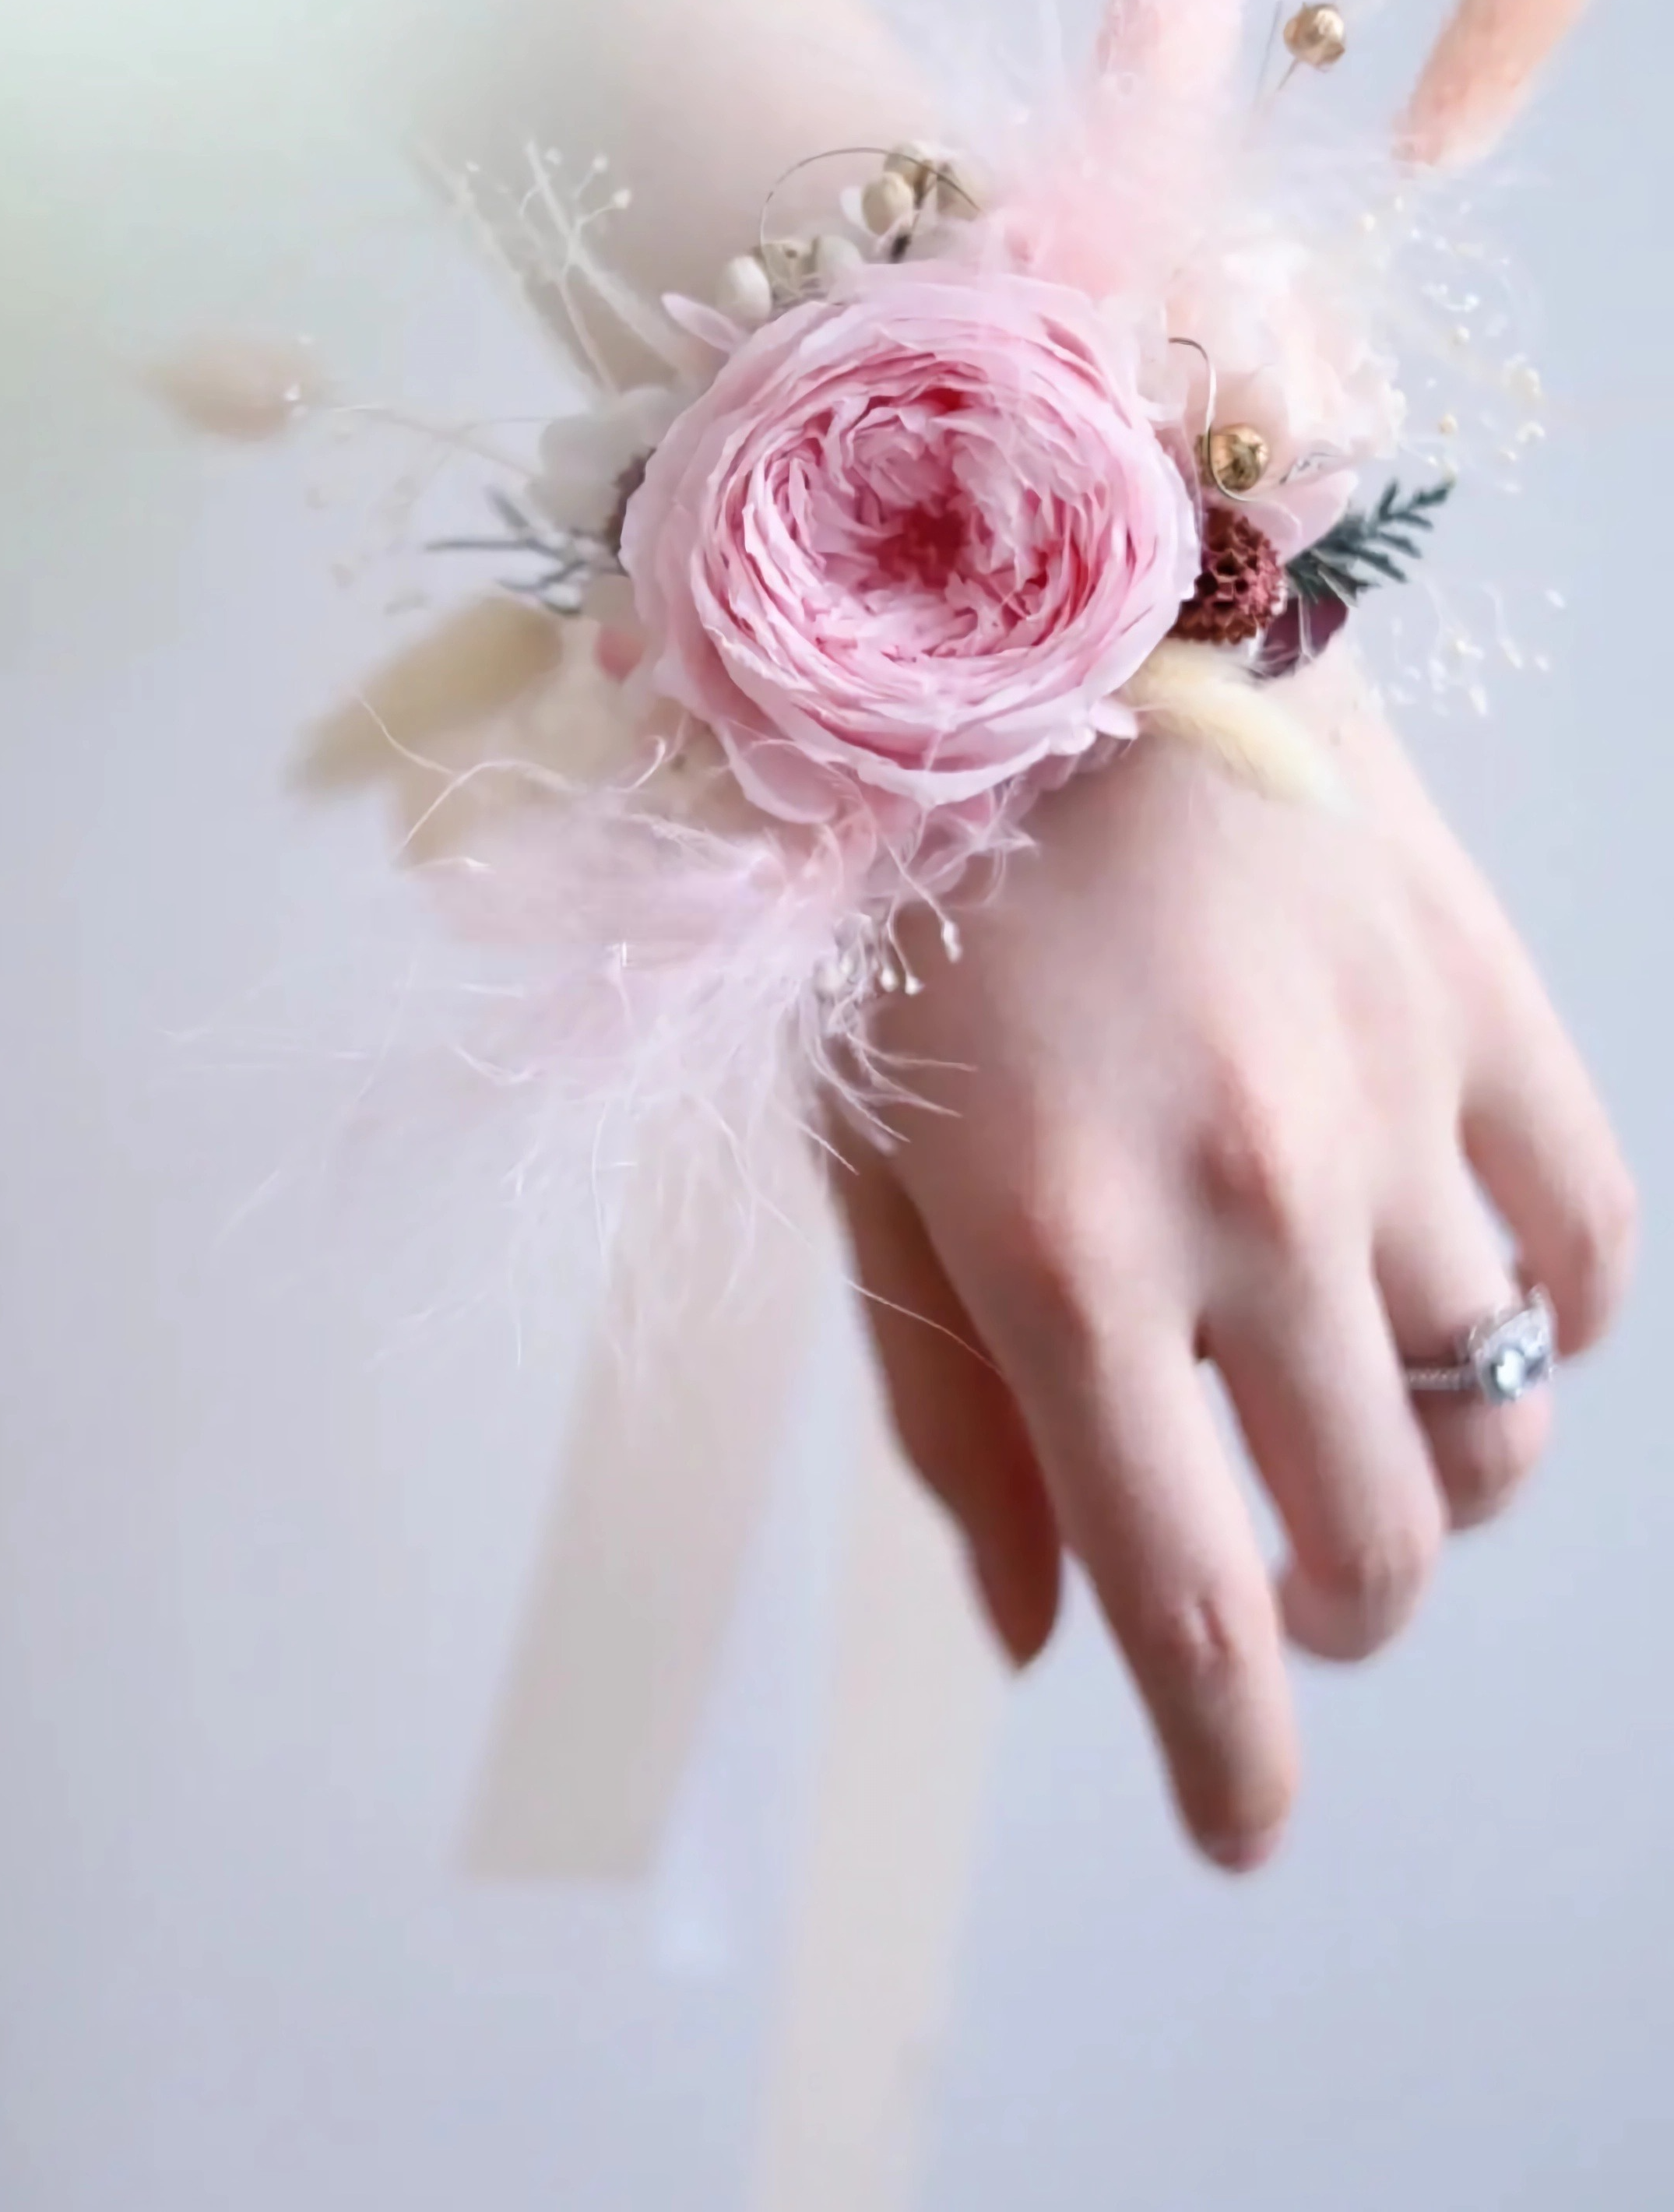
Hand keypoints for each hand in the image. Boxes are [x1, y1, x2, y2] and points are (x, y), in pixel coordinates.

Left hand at [834, 657, 1634, 1870]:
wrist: (1029, 616)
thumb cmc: (895, 901)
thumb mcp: (858, 1168)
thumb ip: (950, 1419)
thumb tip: (1051, 1637)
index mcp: (1060, 1253)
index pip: (1187, 1606)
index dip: (1228, 1765)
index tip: (1237, 1833)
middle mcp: (1251, 1200)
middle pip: (1372, 1544)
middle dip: (1324, 1623)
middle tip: (1263, 1583)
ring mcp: (1394, 1101)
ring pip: (1494, 1418)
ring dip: (1428, 1485)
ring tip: (1339, 1432)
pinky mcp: (1486, 1003)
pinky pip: (1592, 1244)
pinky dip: (1548, 1327)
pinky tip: (1461, 1307)